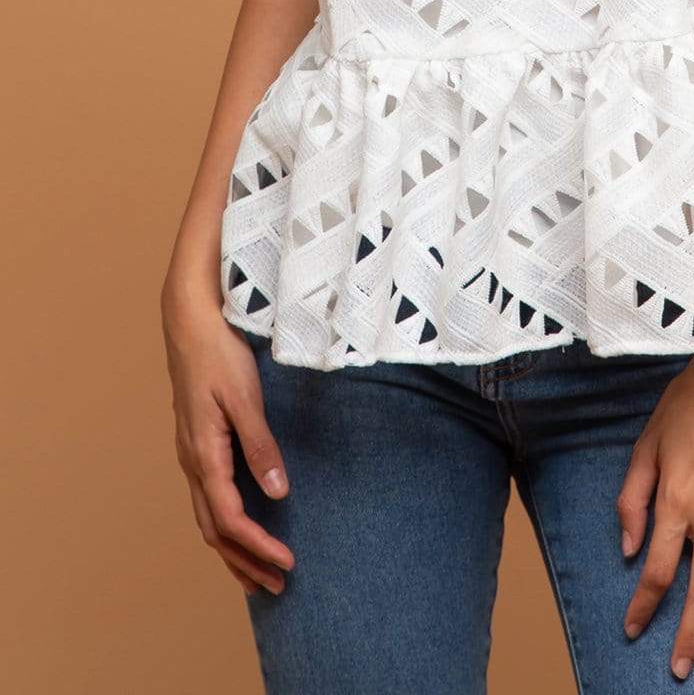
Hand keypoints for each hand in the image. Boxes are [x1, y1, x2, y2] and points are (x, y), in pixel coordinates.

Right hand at [161, 282, 295, 596]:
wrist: (189, 322)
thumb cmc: (218, 354)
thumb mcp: (244, 396)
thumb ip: (260, 444)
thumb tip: (277, 493)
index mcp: (203, 455)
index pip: (230, 520)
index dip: (258, 547)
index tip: (287, 564)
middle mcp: (192, 463)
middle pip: (215, 532)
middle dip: (245, 563)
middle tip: (278, 588)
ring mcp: (191, 456)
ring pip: (207, 520)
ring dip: (233, 552)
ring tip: (259, 577)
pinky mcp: (197, 446)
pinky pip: (208, 501)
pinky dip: (225, 528)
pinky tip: (241, 531)